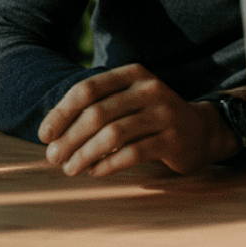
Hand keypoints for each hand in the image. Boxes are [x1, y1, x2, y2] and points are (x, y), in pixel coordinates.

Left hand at [37, 63, 238, 176]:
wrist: (200, 130)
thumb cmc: (150, 117)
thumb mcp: (128, 100)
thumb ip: (97, 107)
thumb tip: (52, 133)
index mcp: (133, 74)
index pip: (88, 89)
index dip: (61, 113)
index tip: (45, 135)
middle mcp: (150, 89)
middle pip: (97, 114)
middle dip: (69, 138)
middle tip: (53, 157)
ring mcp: (164, 114)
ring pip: (113, 135)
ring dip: (84, 155)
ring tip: (70, 169)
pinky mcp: (173, 140)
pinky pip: (132, 154)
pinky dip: (108, 165)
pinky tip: (95, 172)